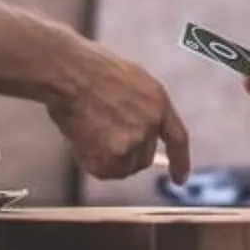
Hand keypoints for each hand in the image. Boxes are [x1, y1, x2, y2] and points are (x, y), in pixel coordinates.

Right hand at [50, 46, 191, 182]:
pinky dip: (91, 162)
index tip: (180, 179)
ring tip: (87, 135)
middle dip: (125, 155)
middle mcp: (151, 123)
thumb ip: (141, 107)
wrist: (69, 73)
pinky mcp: (116, 153)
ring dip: (106, 160)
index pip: (177, 138)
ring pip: (123, 167)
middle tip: (101, 140)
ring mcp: (135, 139)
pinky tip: (80, 142)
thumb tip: (140, 132)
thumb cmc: (88, 70)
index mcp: (158, 102)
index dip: (180, 161)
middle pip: (144, 159)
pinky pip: (104, 171)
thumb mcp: (129, 81)